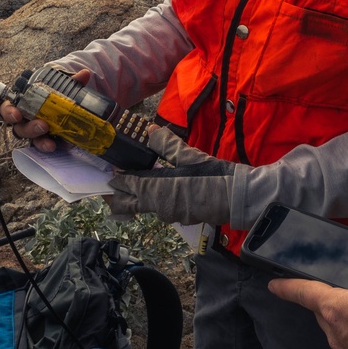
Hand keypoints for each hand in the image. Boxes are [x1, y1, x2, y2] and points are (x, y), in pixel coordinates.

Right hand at [0, 67, 90, 150]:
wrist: (60, 106)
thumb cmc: (50, 94)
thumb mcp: (57, 86)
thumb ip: (69, 82)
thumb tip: (84, 74)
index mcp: (20, 104)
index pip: (6, 109)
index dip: (9, 113)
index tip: (17, 115)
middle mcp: (24, 121)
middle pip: (20, 129)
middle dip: (30, 129)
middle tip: (43, 126)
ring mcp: (35, 133)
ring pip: (32, 141)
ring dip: (41, 142)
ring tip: (52, 144)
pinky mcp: (45, 140)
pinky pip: (47, 146)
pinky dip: (56, 145)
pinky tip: (65, 145)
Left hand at [107, 125, 241, 225]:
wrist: (237, 198)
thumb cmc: (213, 176)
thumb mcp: (189, 156)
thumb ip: (167, 144)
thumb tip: (150, 130)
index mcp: (157, 191)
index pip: (129, 186)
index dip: (118, 179)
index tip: (110, 172)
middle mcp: (160, 207)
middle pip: (130, 205)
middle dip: (118, 197)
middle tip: (111, 188)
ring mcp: (171, 215)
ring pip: (146, 208)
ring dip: (137, 198)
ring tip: (133, 186)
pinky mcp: (183, 218)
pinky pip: (162, 209)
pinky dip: (155, 200)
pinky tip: (160, 191)